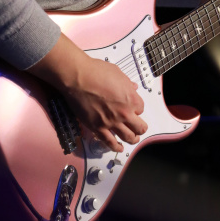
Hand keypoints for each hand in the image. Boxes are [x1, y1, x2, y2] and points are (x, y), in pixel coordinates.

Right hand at [28, 34, 146, 152]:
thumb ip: (127, 83)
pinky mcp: (97, 128)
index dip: (137, 108)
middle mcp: (124, 113)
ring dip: (133, 139)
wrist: (78, 78)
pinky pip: (110, 142)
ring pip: (128, 137)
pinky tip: (119, 148)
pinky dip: (116, 147)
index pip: (141, 108)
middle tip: (139, 128)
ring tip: (133, 138)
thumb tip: (132, 87)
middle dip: (140, 127)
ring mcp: (111, 122)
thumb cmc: (96, 71)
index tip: (133, 107)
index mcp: (131, 98)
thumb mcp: (117, 73)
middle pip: (140, 127)